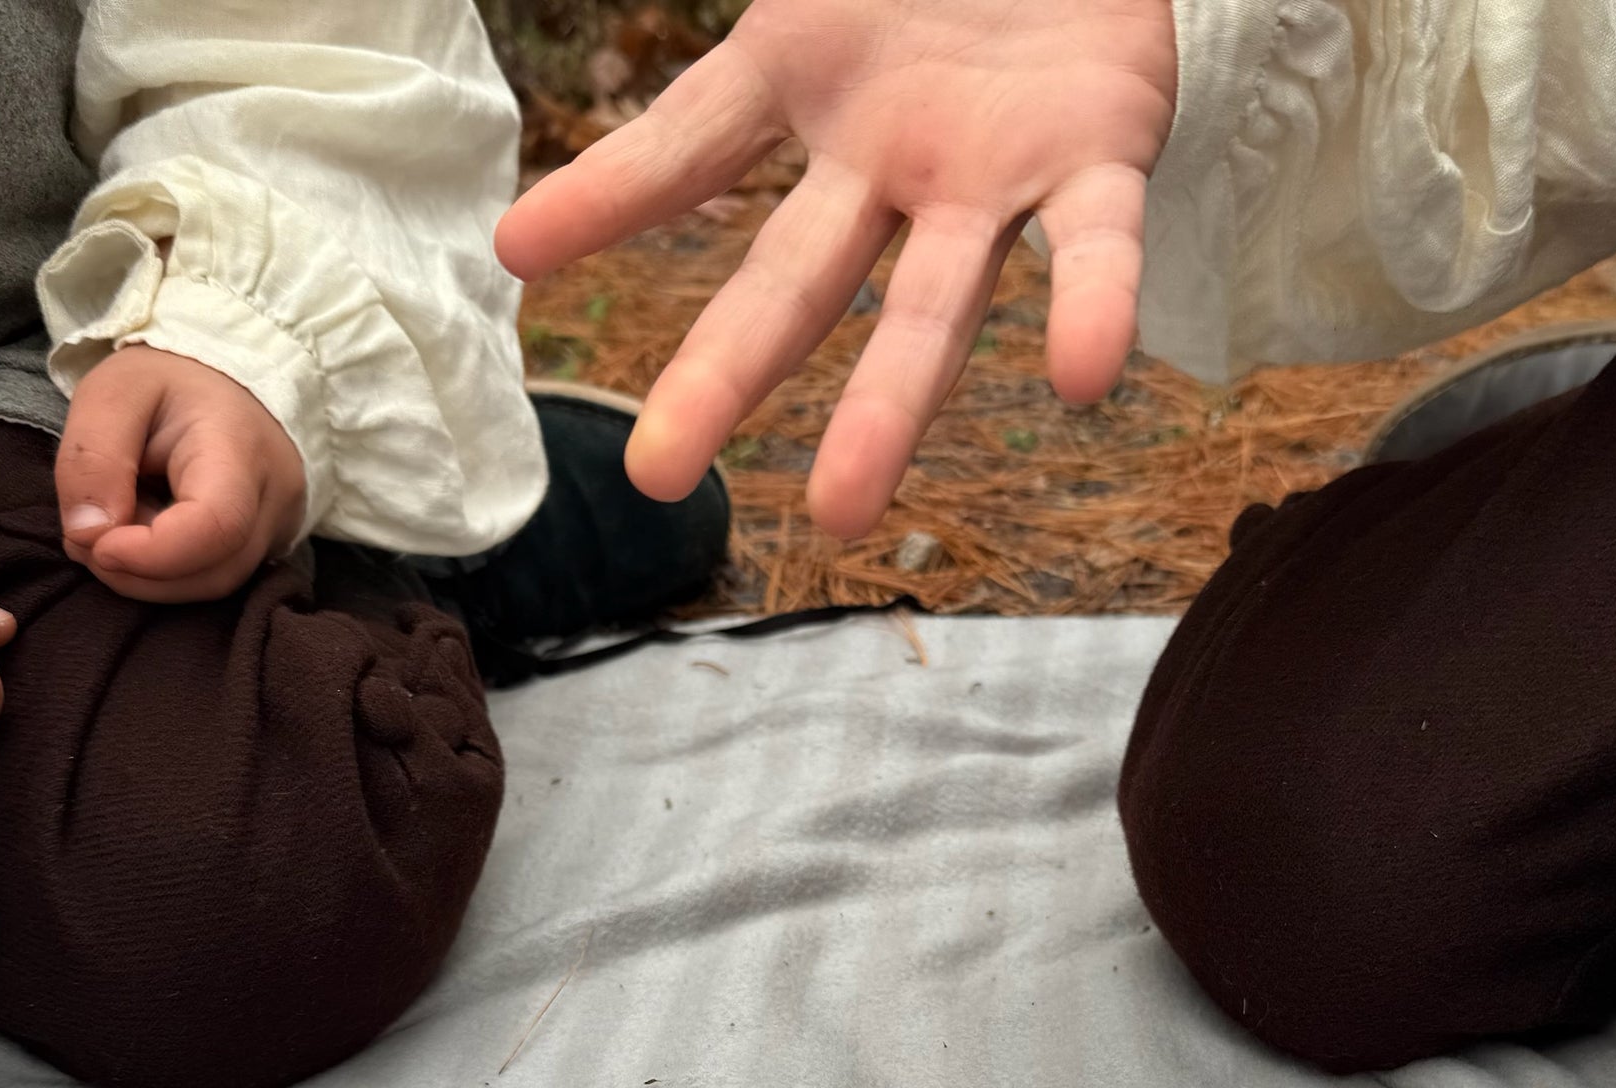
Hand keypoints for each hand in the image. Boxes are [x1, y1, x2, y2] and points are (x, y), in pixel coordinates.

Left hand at [56, 346, 307, 603]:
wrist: (229, 386)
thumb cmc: (171, 382)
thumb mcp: (113, 393)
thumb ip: (91, 459)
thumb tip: (88, 536)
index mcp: (240, 449)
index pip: (216, 526)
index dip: (151, 554)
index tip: (94, 545)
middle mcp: (275, 499)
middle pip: (216, 572)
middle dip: (140, 574)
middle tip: (88, 543)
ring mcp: (279, 528)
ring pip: (217, 583)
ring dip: (151, 575)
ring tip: (116, 532)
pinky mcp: (269, 546)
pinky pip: (219, 576)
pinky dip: (170, 572)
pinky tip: (146, 538)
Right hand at [497, 0, 1177, 538]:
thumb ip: (762, 5)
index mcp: (808, 83)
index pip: (687, 151)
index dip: (608, 195)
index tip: (516, 256)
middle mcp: (884, 161)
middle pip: (790, 285)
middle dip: (722, 379)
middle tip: (656, 476)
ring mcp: (983, 174)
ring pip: (929, 310)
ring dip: (886, 412)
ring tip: (840, 508)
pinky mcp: (1096, 157)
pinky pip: (1098, 243)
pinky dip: (1093, 307)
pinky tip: (1085, 380)